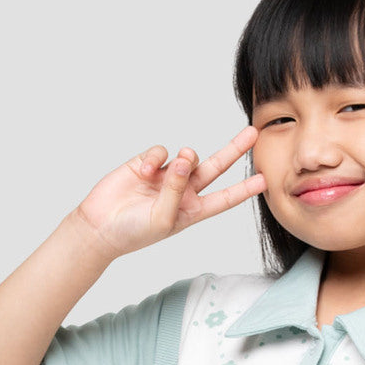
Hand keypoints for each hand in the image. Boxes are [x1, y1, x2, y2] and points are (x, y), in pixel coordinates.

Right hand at [74, 125, 267, 257]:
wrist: (100, 225)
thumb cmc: (134, 231)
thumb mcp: (163, 218)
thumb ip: (177, 189)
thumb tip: (185, 158)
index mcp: (193, 210)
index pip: (224, 199)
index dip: (244, 189)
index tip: (264, 180)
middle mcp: (184, 191)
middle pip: (215, 167)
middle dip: (233, 150)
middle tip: (252, 133)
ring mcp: (167, 176)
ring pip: (187, 156)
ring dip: (182, 161)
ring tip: (167, 173)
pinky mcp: (148, 163)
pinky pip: (161, 152)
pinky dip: (155, 160)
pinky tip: (144, 172)